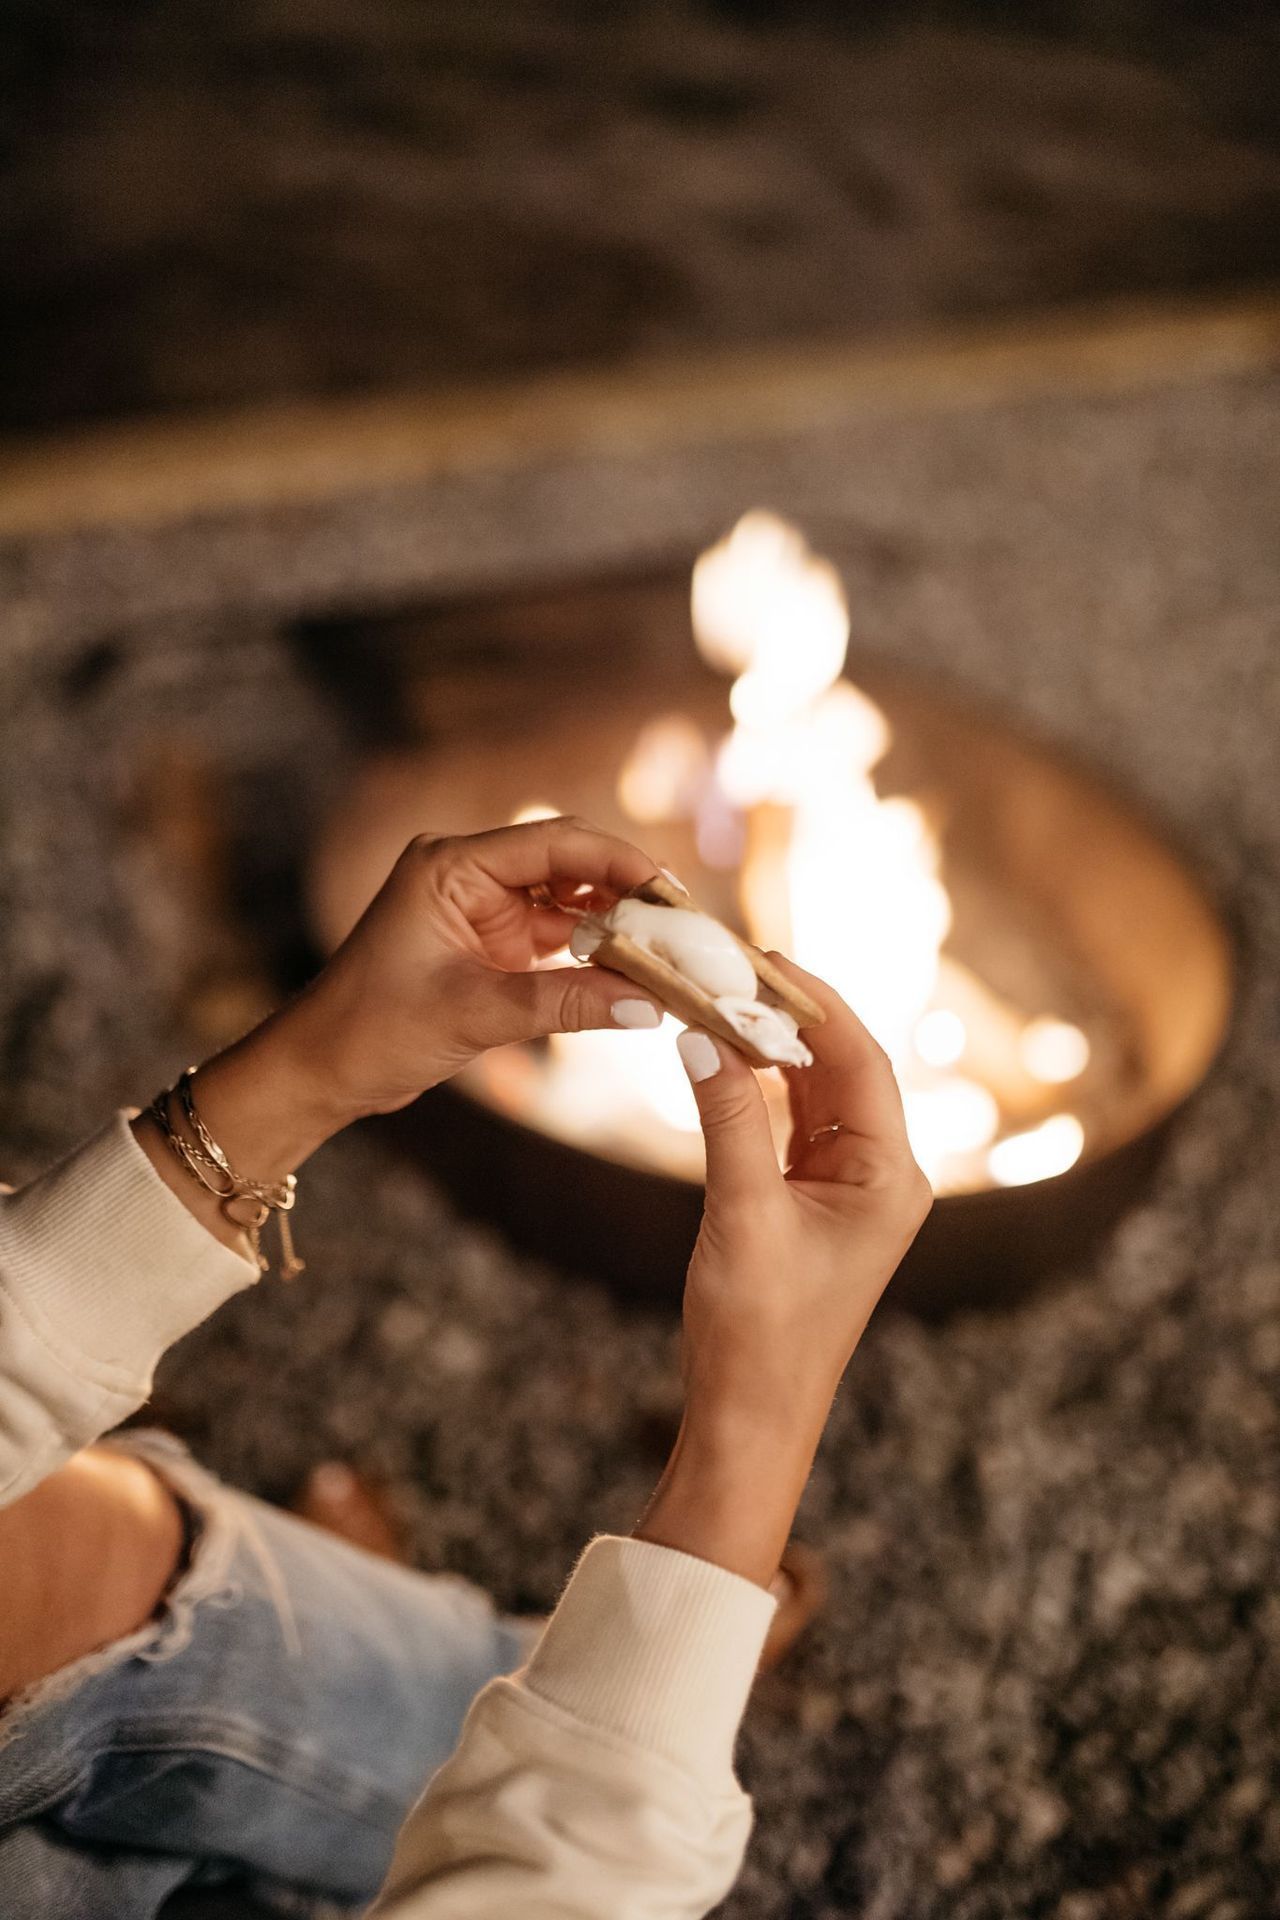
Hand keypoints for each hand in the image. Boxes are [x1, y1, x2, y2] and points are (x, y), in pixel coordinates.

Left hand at [134, 820, 662, 1242]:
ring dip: (620, 927)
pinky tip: (638, 974)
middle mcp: (469, 873)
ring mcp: (482, 908)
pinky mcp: (492, 945)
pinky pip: (560, 938)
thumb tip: (651, 1004)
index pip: (557, 843)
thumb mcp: (476, 1015)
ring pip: (572, 903)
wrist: (322, 1072)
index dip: (623, 862)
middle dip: (632, 894)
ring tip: (676, 951)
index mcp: (452, 865)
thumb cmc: (372, 1031)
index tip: (676, 893)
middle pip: (573, 865)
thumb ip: (566, 1003)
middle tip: (690, 926)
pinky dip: (597, 955)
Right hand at [636, 960, 930, 1586]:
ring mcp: (848, 1189)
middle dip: (787, 1016)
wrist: (751, 1415)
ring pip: (813, 1092)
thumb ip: (727, 1118)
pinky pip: (791, 1123)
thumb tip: (700, 1035)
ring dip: (769, 1048)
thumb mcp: (742, 1213)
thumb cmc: (760, 1330)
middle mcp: (881, 1175)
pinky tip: (724, 1055)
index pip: (859, 1061)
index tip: (764, 957)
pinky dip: (759, 1086)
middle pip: (839, 1068)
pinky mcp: (812, 1202)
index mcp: (890, 1177)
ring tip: (719, 998)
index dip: (814, 1002)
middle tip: (730, 965)